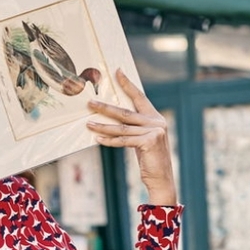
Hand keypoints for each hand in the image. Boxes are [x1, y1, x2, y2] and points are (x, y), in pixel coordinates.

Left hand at [86, 69, 177, 205]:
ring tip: (88, 122)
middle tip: (90, 102)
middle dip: (106, 107)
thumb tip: (114, 121)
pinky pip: (123, 140)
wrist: (161, 178)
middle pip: (125, 112)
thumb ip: (134, 128)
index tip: (117, 72)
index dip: (128, 84)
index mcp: (155, 118)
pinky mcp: (149, 142)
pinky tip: (97, 137)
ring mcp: (154, 131)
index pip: (139, 97)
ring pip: (122, 127)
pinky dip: (109, 140)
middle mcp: (155, 121)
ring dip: (102, 125)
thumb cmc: (150, 160)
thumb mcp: (143, 140)